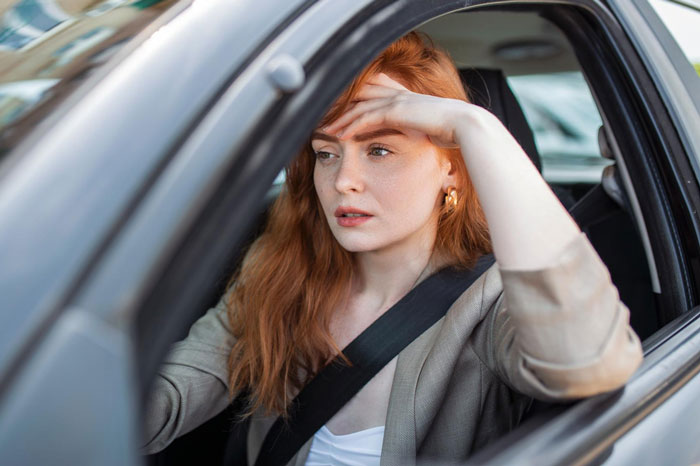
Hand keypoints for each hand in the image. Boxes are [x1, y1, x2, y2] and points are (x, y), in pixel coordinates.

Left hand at [322, 73, 471, 147]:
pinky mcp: (397, 110)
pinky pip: (367, 118)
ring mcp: (396, 100)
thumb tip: (415, 141)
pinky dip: (352, 126)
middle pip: (359, 98)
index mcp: (403, 98)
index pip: (371, 96)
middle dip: (339, 108)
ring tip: (325, 129)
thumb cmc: (451, 130)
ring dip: (340, 119)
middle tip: (321, 119)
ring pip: (359, 107)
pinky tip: (340, 135)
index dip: (352, 105)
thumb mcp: (428, 129)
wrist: (464, 125)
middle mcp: (397, 95)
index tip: (336, 116)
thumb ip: (415, 131)